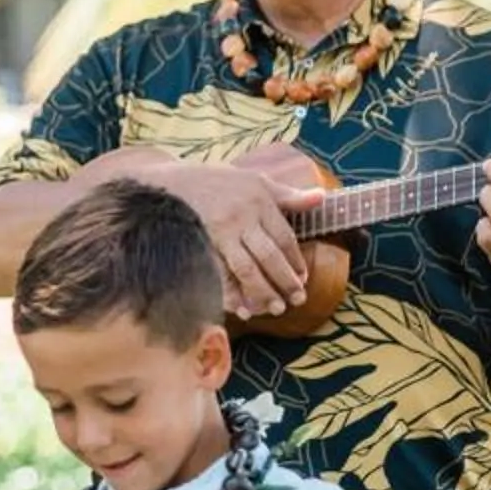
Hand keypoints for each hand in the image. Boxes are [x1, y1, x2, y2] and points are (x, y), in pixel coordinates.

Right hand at [153, 157, 322, 321]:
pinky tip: (241, 309)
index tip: (303, 278)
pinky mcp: (201, 244)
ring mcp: (220, 232)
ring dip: (263, 291)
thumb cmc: (216, 181)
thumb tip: (321, 198)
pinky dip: (231, 293)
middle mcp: (242, 217)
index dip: (295, 260)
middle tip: (298, 300)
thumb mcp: (255, 180)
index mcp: (259, 201)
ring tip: (276, 309)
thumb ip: (287, 195)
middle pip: (269, 255)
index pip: (284, 236)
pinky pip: (219, 273)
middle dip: (285, 280)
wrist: (169, 183)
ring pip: (247, 267)